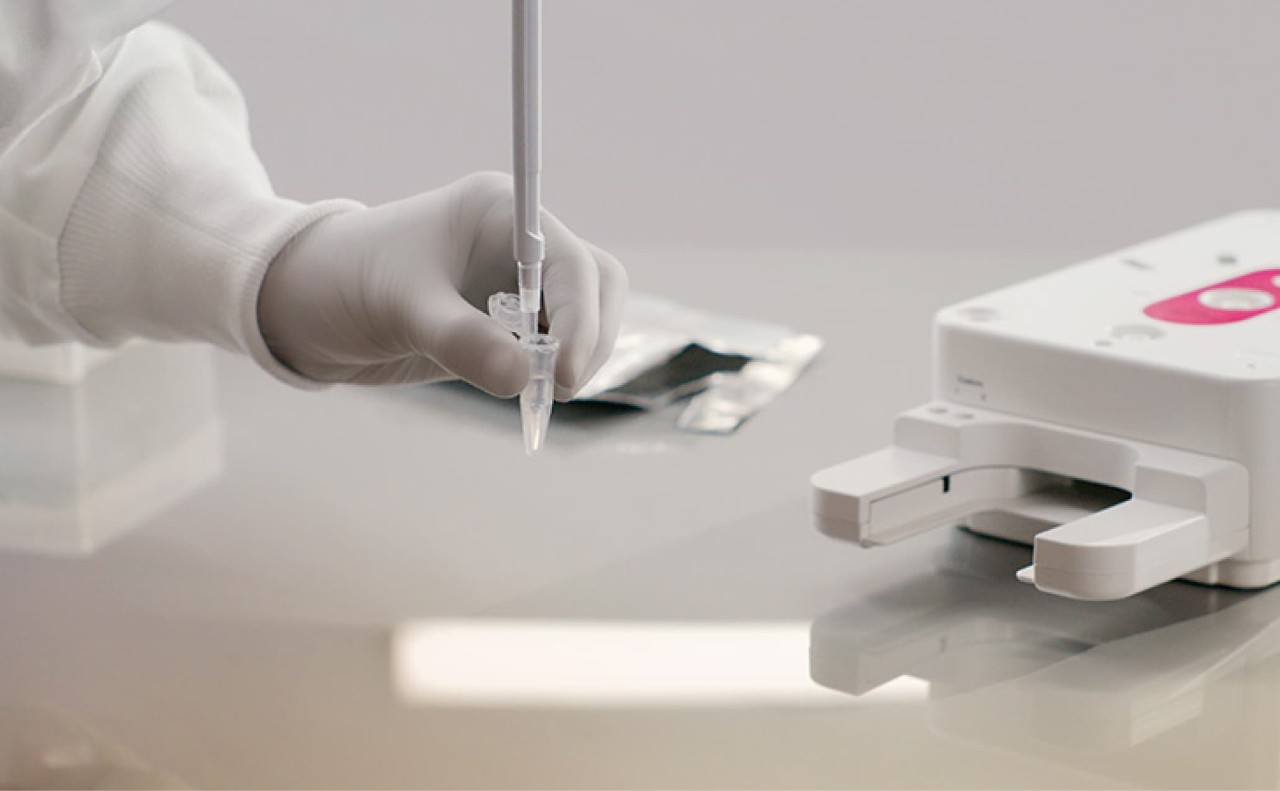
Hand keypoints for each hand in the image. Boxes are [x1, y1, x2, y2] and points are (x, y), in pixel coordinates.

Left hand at [257, 172, 626, 398]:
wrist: (305, 305)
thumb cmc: (346, 284)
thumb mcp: (401, 311)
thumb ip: (460, 342)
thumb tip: (522, 379)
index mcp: (499, 211)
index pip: (571, 261)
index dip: (581, 317)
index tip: (563, 372)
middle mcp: (518, 239)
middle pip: (595, 284)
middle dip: (589, 337)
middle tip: (558, 388)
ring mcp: (516, 279)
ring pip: (584, 315)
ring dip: (576, 356)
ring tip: (538, 394)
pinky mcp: (507, 320)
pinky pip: (555, 343)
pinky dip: (552, 370)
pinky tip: (525, 391)